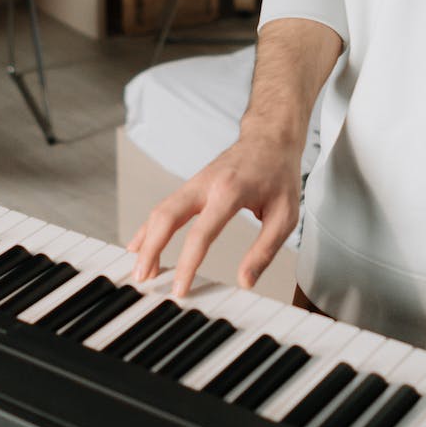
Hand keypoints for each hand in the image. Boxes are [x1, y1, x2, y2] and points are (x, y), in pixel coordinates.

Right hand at [127, 131, 301, 297]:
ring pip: (160, 210)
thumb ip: (265, 249)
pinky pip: (165, 206)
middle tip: (143, 278)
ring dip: (146, 239)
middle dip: (151, 249)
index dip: (186, 264)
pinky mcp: (192, 184)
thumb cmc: (279, 174)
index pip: (200, 234)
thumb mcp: (285, 215)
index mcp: (230, 192)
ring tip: (140, 269)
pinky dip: (150, 226)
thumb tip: (246, 281)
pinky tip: (140, 243)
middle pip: (166, 216)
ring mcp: (195, 182)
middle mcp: (206, 184)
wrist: (270, 137)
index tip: (179, 289)